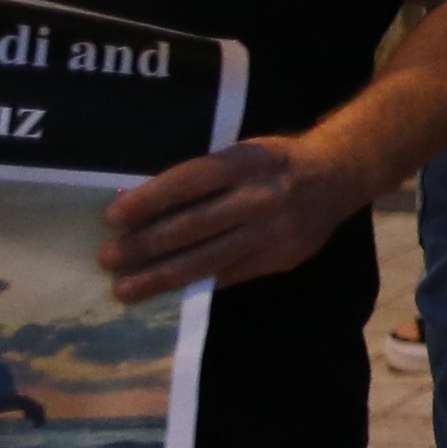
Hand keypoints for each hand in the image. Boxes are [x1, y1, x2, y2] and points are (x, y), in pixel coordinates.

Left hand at [99, 137, 369, 299]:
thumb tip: (141, 208)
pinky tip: (166, 293)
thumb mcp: (240, 154)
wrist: (337, 176)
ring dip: (162, 276)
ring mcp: (272, 232)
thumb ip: (201, 178)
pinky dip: (195, 285)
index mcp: (245, 163)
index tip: (111, 219)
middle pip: (194, 226)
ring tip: (126, 289)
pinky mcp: (281, 258)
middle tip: (108, 259)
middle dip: (146, 246)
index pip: (188, 182)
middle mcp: (260, 197)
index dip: (148, 201)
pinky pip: (230, 275)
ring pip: (208, 259)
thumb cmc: (273, 162)